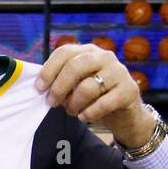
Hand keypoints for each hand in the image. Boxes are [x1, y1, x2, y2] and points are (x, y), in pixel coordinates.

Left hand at [34, 44, 151, 145]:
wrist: (126, 114)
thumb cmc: (96, 98)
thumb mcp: (77, 86)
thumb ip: (62, 82)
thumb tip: (41, 88)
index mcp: (89, 51)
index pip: (65, 52)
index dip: (49, 69)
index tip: (39, 87)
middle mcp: (105, 57)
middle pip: (75, 66)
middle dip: (59, 87)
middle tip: (52, 102)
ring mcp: (119, 72)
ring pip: (88, 87)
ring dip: (74, 104)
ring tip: (72, 111)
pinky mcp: (129, 90)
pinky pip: (103, 103)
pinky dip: (89, 113)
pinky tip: (84, 117)